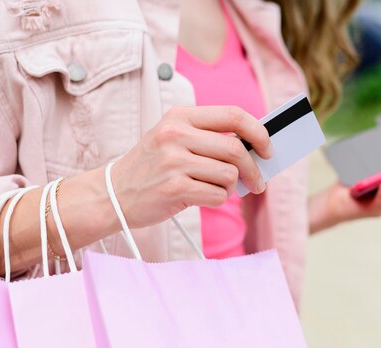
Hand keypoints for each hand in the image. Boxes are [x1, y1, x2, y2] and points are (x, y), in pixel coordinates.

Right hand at [112, 106, 272, 227]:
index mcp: (180, 116)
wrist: (112, 194)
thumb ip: (209, 138)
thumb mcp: (173, 139)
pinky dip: (218, 199)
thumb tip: (255, 148)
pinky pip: (217, 195)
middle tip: (257, 182)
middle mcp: (176, 135)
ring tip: (215, 188)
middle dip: (253, 169)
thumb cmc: (151, 167)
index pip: (234, 115)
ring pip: (229, 174)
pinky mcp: (174, 188)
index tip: (268, 148)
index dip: (259, 132)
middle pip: (236, 149)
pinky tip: (202, 197)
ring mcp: (173, 161)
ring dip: (230, 187)